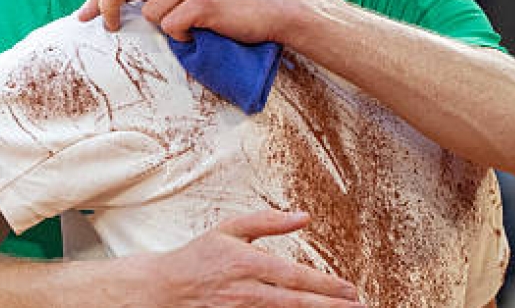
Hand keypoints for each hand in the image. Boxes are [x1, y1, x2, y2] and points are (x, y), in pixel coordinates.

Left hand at [77, 0, 306, 42]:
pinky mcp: (203, 2)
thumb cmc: (230, 0)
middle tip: (106, 27)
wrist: (273, 6)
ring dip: (167, 28)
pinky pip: (173, 28)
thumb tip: (119, 1)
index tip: (85, 15)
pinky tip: (203, 31)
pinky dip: (183, 38)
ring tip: (193, 26)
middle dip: (107, 5)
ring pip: (152, 13)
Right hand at [143, 210, 361, 307]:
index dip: (325, 286)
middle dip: (330, 307)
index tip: (350, 290)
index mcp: (246, 262)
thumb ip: (267, 221)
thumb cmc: (199, 256)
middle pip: (296, 303)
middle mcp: (245, 291)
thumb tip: (303, 216)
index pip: (294, 277)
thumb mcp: (229, 229)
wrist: (164, 289)